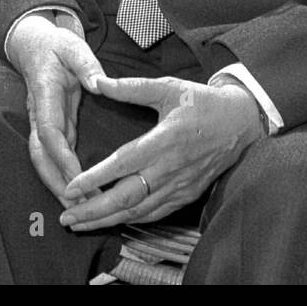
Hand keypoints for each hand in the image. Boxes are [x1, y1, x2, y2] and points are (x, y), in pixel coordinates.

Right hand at [8, 14, 105, 203]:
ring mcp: (42, 123)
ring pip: (42, 161)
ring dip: (57, 185)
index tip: (78, 176)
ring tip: (78, 208)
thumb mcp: (74, 47)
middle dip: (57, 182)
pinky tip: (77, 193)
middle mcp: (38, 114)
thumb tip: (99, 83)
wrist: (35, 45)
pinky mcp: (51, 128)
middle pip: (40, 155)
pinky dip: (62, 178)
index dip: (61, 157)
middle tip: (79, 205)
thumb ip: (87, 64)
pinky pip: (52, 157)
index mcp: (45, 94)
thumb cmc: (56, 46)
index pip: (49, 132)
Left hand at [59, 76, 262, 230]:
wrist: (240, 123)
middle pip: (127, 197)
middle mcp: (170, 169)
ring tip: (80, 223)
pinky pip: (155, 214)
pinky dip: (131, 220)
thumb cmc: (201, 103)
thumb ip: (131, 88)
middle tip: (66, 216)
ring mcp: (179, 186)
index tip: (71, 187)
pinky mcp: (186, 195)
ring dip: (107, 220)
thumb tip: (98, 82)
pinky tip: (112, 221)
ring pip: (138, 211)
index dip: (96, 178)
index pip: (123, 164)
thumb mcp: (167, 87)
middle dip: (94, 210)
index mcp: (164, 140)